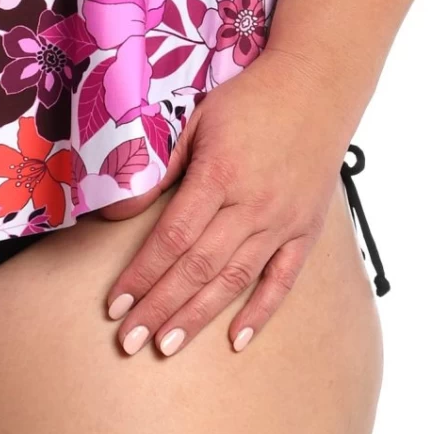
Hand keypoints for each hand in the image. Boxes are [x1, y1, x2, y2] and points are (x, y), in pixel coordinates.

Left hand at [102, 58, 354, 358]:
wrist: (316, 87)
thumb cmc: (250, 101)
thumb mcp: (196, 121)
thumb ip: (160, 167)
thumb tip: (118, 211)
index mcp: (220, 175)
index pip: (172, 237)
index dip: (141, 274)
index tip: (116, 303)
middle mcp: (252, 205)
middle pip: (198, 268)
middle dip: (159, 308)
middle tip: (129, 342)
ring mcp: (282, 222)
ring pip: (234, 281)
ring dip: (198, 317)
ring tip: (167, 345)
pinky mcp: (306, 231)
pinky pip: (282, 280)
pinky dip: (261, 312)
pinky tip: (236, 339)